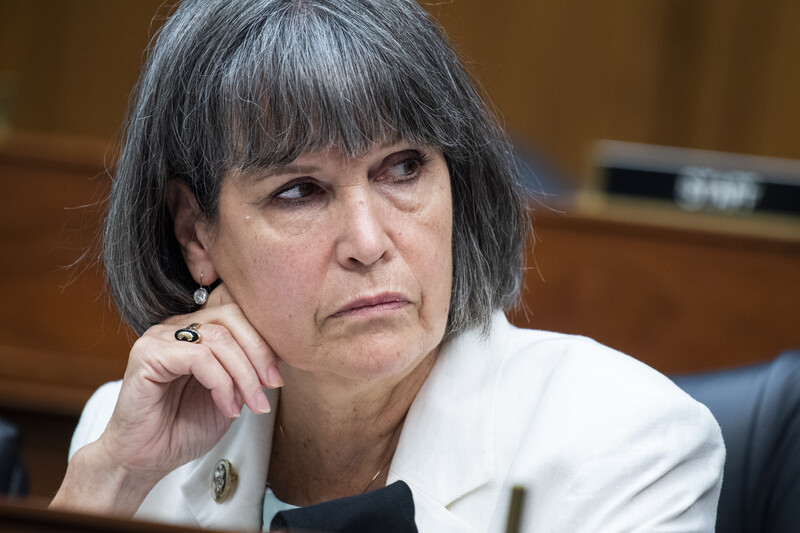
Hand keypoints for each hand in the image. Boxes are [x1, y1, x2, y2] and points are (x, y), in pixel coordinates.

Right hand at [52, 283, 280, 514]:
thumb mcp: (230, 395)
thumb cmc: (182, 428)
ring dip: (244, 374)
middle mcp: (177, 327)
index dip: (263, 342)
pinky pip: (198, 357)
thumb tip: (279, 356)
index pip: (237, 314)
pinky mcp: (147, 354)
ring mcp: (159, 337)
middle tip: (271, 386)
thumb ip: (247, 370)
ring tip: (251, 403)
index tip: (277, 376)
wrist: (145, 459)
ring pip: (218, 338)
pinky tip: (227, 407)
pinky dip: (221, 383)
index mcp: (196, 330)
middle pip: (230, 317)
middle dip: (259, 353)